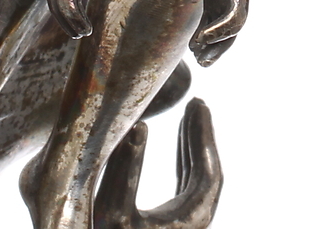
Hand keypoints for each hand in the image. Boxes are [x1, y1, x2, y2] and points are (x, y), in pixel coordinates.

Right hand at [46, 0, 134, 37]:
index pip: (68, 2)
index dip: (76, 19)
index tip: (89, 31)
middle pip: (57, 6)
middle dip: (68, 23)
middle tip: (83, 35)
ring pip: (53, 2)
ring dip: (63, 17)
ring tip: (77, 32)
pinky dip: (60, 8)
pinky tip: (72, 14)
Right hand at [95, 98, 221, 228]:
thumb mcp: (112, 210)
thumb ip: (125, 168)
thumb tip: (140, 126)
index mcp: (189, 221)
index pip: (209, 172)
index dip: (204, 136)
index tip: (199, 106)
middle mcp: (192, 224)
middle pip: (207, 175)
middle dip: (201, 137)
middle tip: (197, 104)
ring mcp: (182, 225)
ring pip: (198, 181)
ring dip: (192, 148)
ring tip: (189, 117)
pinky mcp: (170, 226)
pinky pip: (187, 189)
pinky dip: (184, 163)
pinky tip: (178, 147)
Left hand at [183, 0, 251, 65]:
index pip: (234, 22)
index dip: (218, 32)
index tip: (201, 38)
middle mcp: (237, 3)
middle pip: (231, 35)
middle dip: (217, 49)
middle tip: (201, 62)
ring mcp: (227, 3)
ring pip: (222, 33)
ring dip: (212, 48)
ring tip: (197, 60)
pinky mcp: (218, 0)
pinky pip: (213, 24)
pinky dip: (205, 36)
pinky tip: (193, 46)